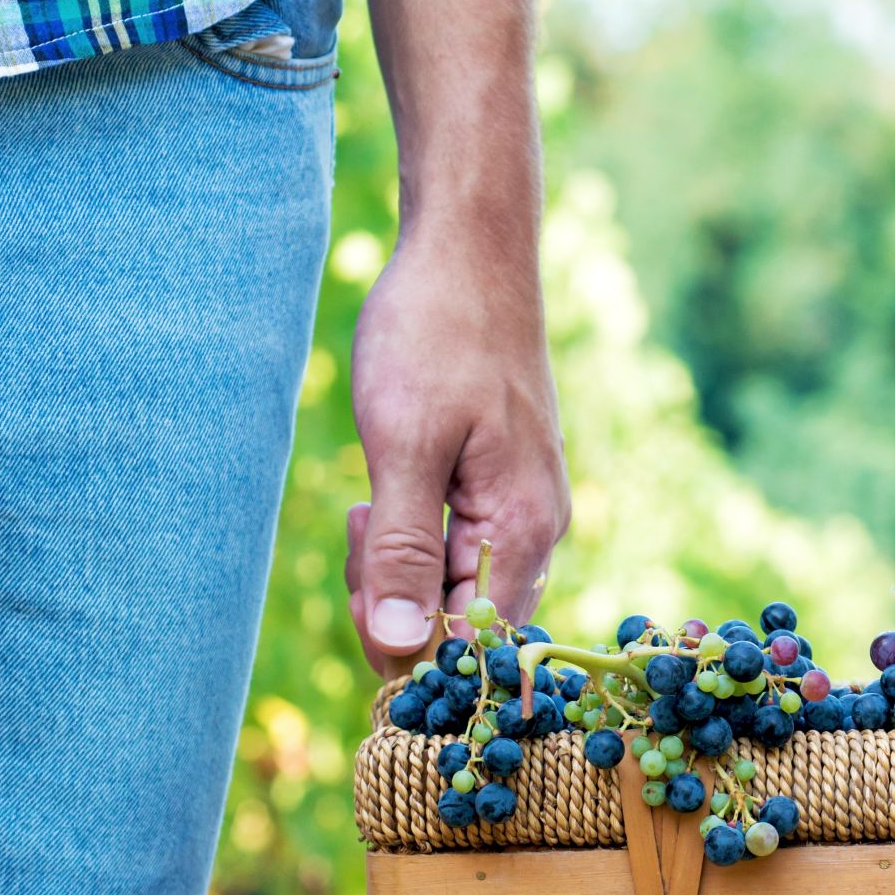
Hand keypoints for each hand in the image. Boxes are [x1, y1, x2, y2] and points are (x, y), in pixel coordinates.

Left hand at [347, 234, 568, 674]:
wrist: (471, 249)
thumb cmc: (437, 333)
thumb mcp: (403, 444)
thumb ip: (401, 551)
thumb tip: (400, 645)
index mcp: (523, 530)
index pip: (474, 644)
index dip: (408, 642)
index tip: (358, 591)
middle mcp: (537, 533)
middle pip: (466, 626)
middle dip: (395, 602)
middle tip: (358, 521)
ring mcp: (523, 511)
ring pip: (454, 590)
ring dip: (396, 570)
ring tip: (364, 504)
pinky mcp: (502, 491)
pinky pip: (455, 551)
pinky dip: (408, 539)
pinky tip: (380, 494)